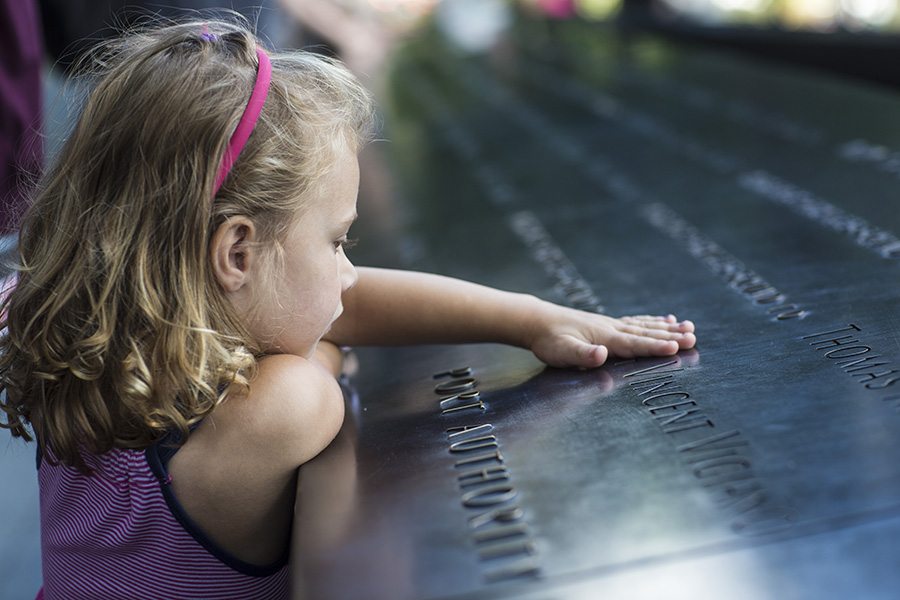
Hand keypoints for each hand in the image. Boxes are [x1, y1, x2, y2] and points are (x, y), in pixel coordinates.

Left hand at [528, 305, 694, 368]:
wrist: (537, 321)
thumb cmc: (549, 340)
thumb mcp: (561, 351)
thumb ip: (582, 355)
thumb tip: (601, 355)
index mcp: (604, 337)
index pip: (635, 343)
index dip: (656, 346)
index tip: (677, 347)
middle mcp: (612, 328)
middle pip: (646, 333)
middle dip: (671, 336)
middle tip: (694, 337)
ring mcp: (611, 324)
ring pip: (645, 326)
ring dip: (668, 328)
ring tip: (690, 328)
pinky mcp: (608, 324)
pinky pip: (636, 322)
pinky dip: (653, 321)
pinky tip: (665, 320)